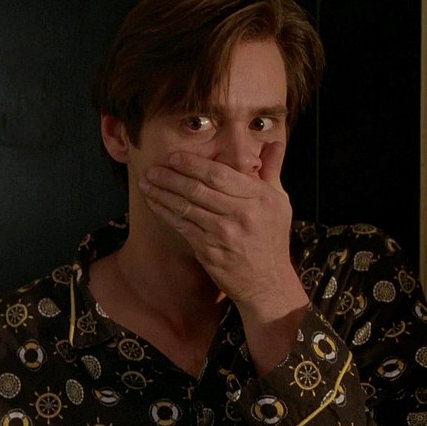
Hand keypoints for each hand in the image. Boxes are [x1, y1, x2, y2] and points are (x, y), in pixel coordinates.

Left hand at [138, 142, 297, 302]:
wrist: (267, 283)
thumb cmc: (272, 239)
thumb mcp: (280, 202)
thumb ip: (272, 170)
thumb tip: (275, 142)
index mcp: (259, 197)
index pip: (220, 174)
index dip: (193, 164)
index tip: (174, 156)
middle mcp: (242, 213)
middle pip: (198, 189)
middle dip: (171, 177)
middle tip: (152, 168)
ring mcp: (224, 233)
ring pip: (186, 207)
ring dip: (161, 193)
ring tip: (146, 182)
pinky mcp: (209, 250)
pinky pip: (181, 226)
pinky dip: (164, 212)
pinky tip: (153, 203)